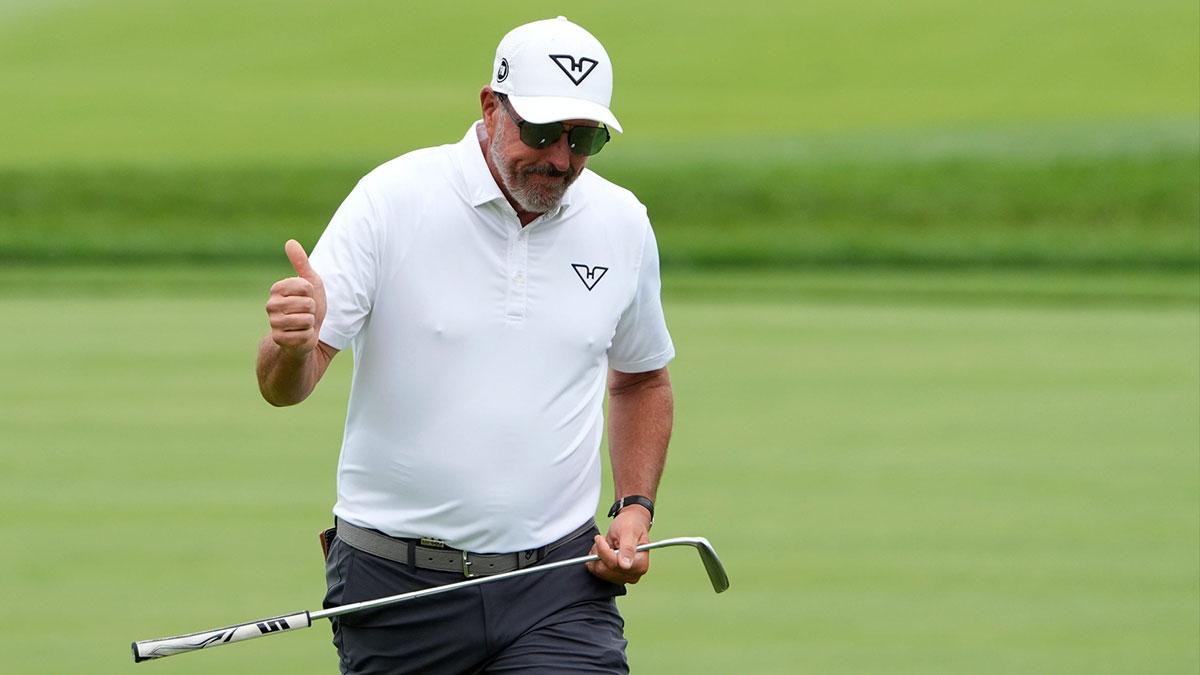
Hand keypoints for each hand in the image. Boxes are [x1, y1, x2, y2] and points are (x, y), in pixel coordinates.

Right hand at [266, 239, 326, 357]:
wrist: (306, 332)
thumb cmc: (309, 306)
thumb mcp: (310, 282)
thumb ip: (301, 262)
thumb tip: (290, 241)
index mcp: (277, 289)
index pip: (304, 286)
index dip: (311, 293)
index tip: (306, 297)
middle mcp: (271, 305)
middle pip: (307, 304)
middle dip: (313, 309)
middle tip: (306, 313)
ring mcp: (274, 323)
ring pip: (306, 319)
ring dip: (310, 323)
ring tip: (303, 323)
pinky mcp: (279, 339)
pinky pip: (304, 335)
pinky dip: (307, 336)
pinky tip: (300, 335)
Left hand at [586, 507, 650, 584]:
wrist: (630, 524)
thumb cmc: (632, 526)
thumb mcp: (630, 531)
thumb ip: (628, 548)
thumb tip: (625, 565)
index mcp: (641, 564)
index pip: (616, 564)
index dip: (604, 551)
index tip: (600, 539)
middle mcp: (633, 574)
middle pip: (606, 569)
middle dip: (600, 552)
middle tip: (601, 540)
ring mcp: (623, 577)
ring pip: (599, 571)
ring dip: (596, 556)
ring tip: (603, 544)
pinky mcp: (613, 576)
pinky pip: (597, 571)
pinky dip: (595, 560)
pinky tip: (601, 551)